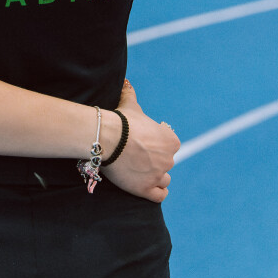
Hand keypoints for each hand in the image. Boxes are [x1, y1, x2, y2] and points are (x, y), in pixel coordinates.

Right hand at [103, 79, 179, 202]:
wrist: (107, 138)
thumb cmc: (121, 120)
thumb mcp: (130, 105)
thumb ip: (131, 94)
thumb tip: (127, 82)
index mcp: (170, 140)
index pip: (170, 145)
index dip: (158, 144)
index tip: (145, 143)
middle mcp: (169, 159)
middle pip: (166, 162)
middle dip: (155, 160)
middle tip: (137, 156)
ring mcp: (158, 175)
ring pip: (164, 179)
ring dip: (156, 176)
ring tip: (141, 171)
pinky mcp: (146, 189)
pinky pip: (159, 195)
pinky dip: (156, 192)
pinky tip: (148, 186)